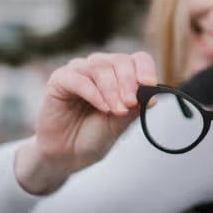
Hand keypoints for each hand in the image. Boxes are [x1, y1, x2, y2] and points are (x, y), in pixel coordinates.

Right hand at [16, 52, 157, 193]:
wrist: (68, 154)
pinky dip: (94, 93)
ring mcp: (78, 71)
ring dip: (112, 90)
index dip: (145, 69)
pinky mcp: (59, 80)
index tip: (149, 86)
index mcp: (118, 73)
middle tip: (130, 104)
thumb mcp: (121, 122)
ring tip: (117, 111)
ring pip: (100, 68)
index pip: (137, 59)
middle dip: (129, 83)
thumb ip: (135, 108)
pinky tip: (102, 108)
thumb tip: (153, 96)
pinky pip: (79, 79)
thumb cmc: (94, 135)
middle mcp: (99, 67)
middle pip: (120, 61)